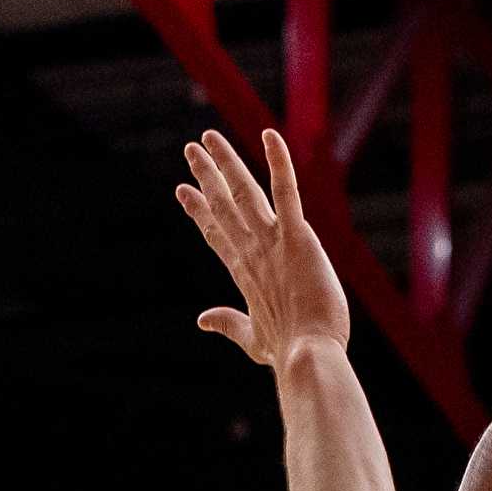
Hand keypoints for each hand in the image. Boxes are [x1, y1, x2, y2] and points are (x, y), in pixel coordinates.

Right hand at [176, 129, 348, 364]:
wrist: (308, 355)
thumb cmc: (287, 351)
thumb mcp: (252, 339)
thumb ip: (228, 323)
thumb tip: (202, 319)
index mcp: (243, 272)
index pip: (215, 232)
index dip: (199, 210)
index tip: (183, 191)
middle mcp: (252, 251)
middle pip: (223, 205)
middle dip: (206, 175)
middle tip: (192, 149)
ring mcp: (273, 242)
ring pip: (244, 192)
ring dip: (226, 162)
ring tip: (209, 138)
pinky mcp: (297, 237)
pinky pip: (286, 193)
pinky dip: (278, 163)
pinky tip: (269, 135)